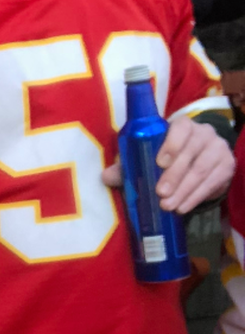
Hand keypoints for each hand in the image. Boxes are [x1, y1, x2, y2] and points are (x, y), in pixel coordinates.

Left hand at [102, 118, 234, 214]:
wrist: (202, 163)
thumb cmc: (170, 158)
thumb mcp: (149, 158)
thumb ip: (129, 164)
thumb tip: (106, 176)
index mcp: (184, 125)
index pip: (181, 127)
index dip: (172, 143)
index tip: (160, 162)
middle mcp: (204, 133)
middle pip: (191, 152)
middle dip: (175, 175)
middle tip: (161, 194)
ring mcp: (218, 149)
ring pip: (202, 169)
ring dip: (184, 190)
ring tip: (168, 206)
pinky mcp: (227, 166)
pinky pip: (212, 182)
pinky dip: (196, 197)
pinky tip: (183, 208)